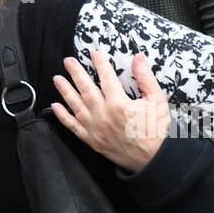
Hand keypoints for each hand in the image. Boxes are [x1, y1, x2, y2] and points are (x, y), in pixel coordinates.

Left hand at [52, 51, 170, 172]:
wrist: (154, 159)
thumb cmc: (156, 131)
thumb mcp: (157, 100)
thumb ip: (146, 78)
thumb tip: (138, 59)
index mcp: (119, 104)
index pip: (106, 77)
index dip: (99, 63)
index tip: (94, 53)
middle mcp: (103, 115)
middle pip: (85, 88)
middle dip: (76, 72)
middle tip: (68, 61)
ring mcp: (96, 128)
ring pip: (76, 105)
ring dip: (65, 90)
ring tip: (57, 79)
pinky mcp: (93, 140)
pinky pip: (73, 126)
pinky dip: (63, 116)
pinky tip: (56, 106)